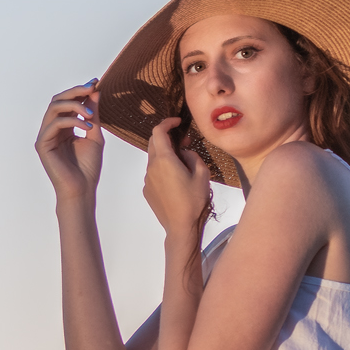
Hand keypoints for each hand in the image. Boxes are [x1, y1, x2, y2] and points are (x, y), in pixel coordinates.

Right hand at [35, 80, 102, 200]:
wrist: (82, 190)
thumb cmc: (88, 168)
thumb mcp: (94, 135)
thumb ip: (93, 114)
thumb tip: (95, 91)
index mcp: (63, 127)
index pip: (67, 102)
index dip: (80, 91)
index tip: (95, 82)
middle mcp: (51, 129)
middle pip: (58, 100)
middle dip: (75, 91)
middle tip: (91, 88)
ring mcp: (45, 136)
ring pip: (54, 108)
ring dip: (74, 105)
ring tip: (90, 113)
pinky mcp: (42, 144)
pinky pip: (54, 123)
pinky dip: (71, 120)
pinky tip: (86, 127)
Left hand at [142, 117, 212, 240]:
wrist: (180, 227)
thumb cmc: (193, 202)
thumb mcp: (202, 174)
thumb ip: (193, 156)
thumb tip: (185, 153)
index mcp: (164, 160)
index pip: (158, 131)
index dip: (167, 122)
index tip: (178, 122)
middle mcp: (152, 168)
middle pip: (153, 143)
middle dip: (167, 137)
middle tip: (183, 142)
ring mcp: (147, 180)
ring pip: (153, 158)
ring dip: (165, 154)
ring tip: (182, 162)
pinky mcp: (147, 190)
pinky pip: (153, 173)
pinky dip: (162, 168)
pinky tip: (176, 179)